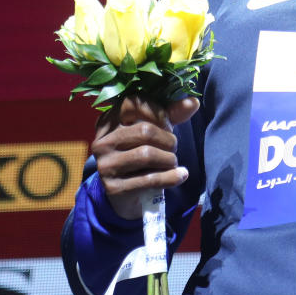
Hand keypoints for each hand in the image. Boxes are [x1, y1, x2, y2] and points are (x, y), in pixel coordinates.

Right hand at [91, 95, 199, 218]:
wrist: (128, 192)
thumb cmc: (141, 152)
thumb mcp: (155, 129)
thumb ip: (171, 114)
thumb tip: (193, 102)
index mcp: (109, 121)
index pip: (133, 104)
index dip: (158, 113)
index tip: (168, 126)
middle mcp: (102, 141)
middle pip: (144, 131)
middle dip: (168, 140)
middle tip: (173, 148)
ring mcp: (105, 165)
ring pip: (146, 154)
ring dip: (169, 159)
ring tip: (172, 162)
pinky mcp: (113, 187)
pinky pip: (149, 179)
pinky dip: (171, 177)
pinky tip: (180, 175)